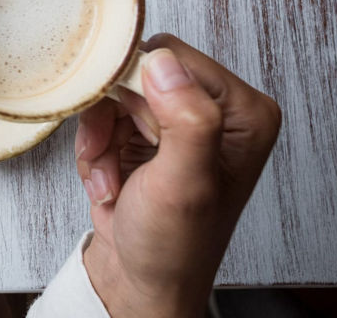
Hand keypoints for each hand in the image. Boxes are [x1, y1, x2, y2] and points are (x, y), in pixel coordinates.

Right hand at [75, 34, 281, 316]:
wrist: (142, 279)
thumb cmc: (174, 244)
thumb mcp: (185, 183)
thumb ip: (186, 119)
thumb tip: (163, 63)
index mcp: (243, 111)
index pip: (175, 56)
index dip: (140, 87)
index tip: (133, 130)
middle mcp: (215, 110)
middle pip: (139, 72)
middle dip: (113, 118)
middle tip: (115, 157)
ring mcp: (177, 121)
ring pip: (113, 94)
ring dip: (98, 138)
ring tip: (110, 179)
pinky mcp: (146, 134)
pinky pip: (102, 116)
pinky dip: (93, 149)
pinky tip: (107, 182)